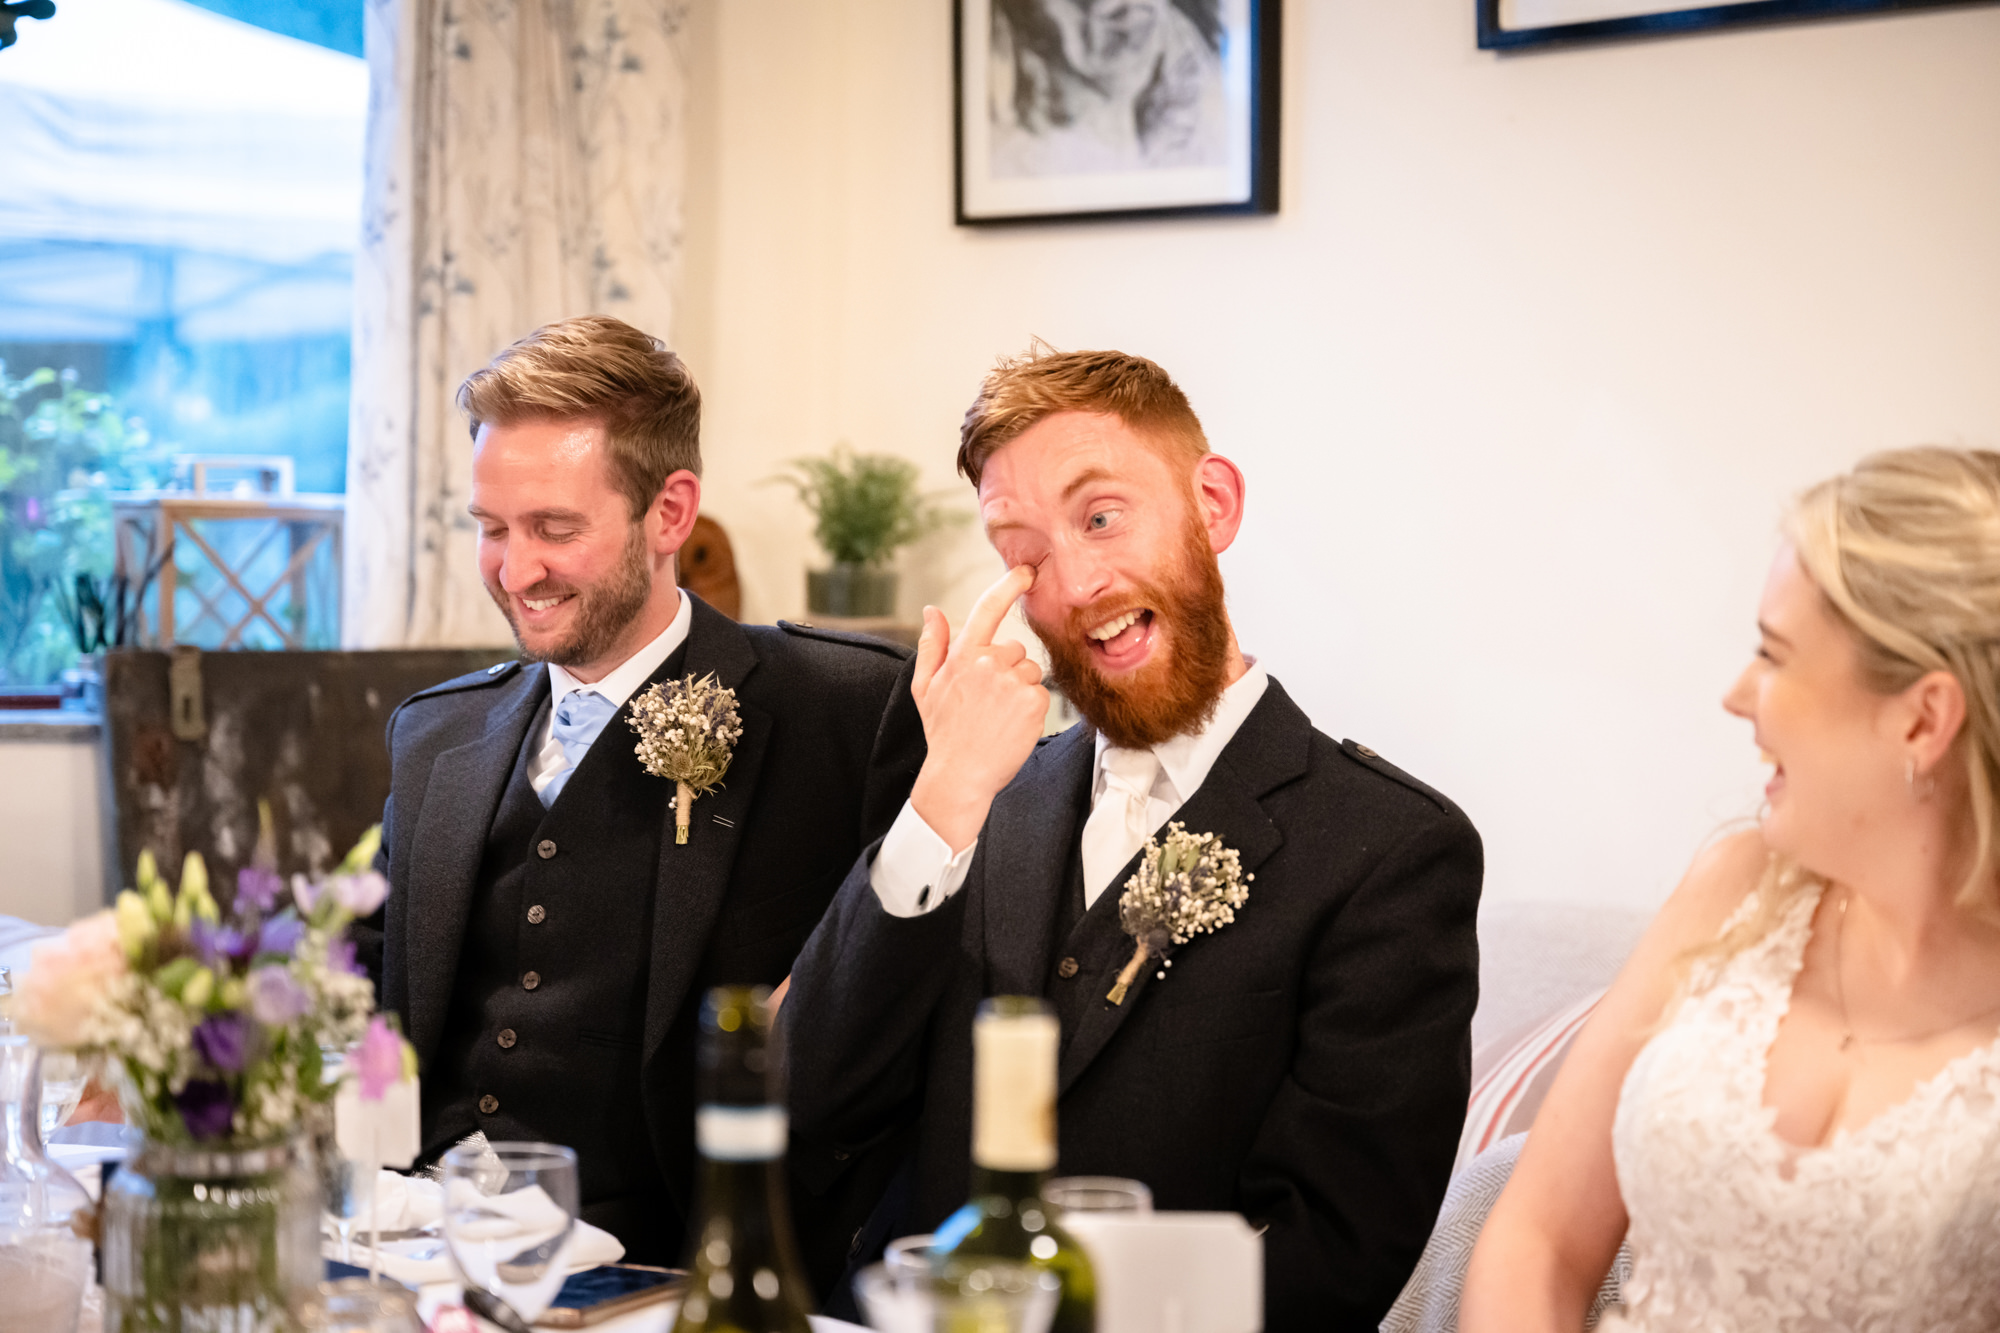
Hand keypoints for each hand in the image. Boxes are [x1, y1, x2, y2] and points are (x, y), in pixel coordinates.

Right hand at [907, 565, 1048, 852]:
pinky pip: (1041, 692)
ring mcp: (1013, 682)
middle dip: (1007, 668)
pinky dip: (1031, 707)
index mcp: (963, 655)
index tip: (1026, 572)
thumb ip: (932, 644)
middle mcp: (989, 663)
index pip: (988, 609)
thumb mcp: (925, 686)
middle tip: (987, 701)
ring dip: (1020, 688)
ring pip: (1030, 670)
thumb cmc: (943, 731)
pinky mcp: (1034, 702)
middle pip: (1015, 649)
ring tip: (998, 715)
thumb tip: (932, 610)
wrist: (960, 775)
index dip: (1009, 585)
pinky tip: (1012, 724)